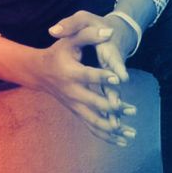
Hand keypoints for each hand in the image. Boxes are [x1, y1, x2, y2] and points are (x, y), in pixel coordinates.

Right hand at [47, 11, 137, 144]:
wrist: (40, 72)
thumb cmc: (58, 52)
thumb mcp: (70, 39)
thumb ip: (88, 34)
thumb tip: (109, 31)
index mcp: (70, 73)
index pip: (88, 76)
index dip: (102, 77)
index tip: (118, 78)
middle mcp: (72, 92)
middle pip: (94, 103)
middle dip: (113, 108)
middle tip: (132, 109)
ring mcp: (74, 105)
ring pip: (94, 121)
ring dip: (113, 128)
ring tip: (131, 133)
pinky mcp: (77, 112)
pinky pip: (92, 127)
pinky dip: (107, 136)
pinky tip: (122, 141)